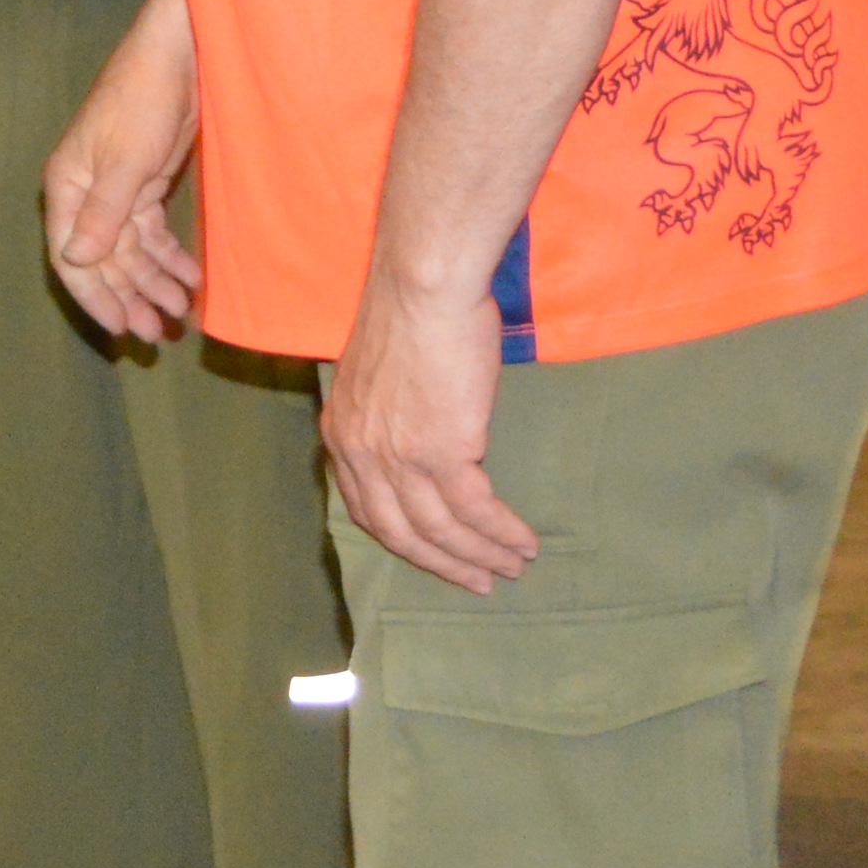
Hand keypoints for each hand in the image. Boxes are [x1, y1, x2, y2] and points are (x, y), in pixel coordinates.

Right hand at [42, 0, 203, 341]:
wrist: (179, 55)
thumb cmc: (143, 98)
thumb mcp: (125, 161)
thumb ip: (102, 213)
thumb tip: (76, 260)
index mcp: (67, 187)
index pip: (70, 256)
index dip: (94, 296)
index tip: (120, 328)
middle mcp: (85, 194)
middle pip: (102, 260)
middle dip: (128, 296)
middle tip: (156, 332)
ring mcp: (116, 190)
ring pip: (129, 250)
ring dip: (152, 281)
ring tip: (179, 311)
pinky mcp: (145, 184)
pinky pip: (151, 233)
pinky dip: (169, 256)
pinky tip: (189, 277)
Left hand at [323, 277, 544, 594]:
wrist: (424, 284)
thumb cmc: (410, 310)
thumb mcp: (379, 371)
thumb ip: (390, 413)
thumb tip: (421, 434)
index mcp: (343, 432)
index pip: (366, 507)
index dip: (402, 537)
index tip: (432, 553)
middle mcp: (362, 453)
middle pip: (400, 532)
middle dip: (442, 562)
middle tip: (477, 582)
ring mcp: (399, 457)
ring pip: (440, 529)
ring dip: (481, 555)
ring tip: (513, 567)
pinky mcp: (441, 452)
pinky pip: (476, 510)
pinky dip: (502, 532)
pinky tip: (524, 542)